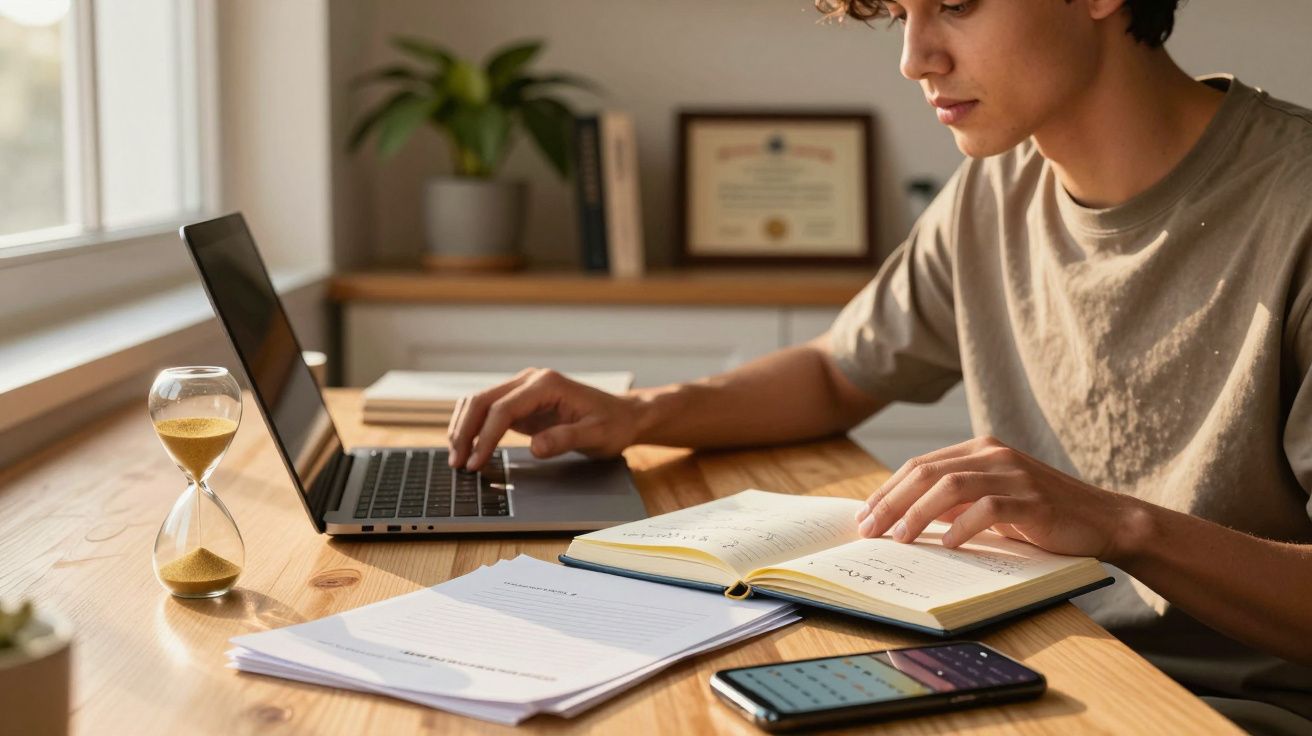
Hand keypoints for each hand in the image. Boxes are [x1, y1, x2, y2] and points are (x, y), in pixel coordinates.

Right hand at [446, 368, 641, 469]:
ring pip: (478, 402)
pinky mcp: (520, 402)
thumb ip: (566, 439)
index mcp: (546, 384)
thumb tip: (535, 448)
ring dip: (463, 427)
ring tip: (456, 458)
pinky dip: (472, 427)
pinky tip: (467, 447)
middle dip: (464, 431)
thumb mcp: (597, 435)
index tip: (476, 463)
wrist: (624, 416)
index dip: (485, 437)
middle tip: (457, 464)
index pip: (503, 409)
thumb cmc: (613, 425)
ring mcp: (523, 389)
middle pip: (482, 400)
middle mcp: (530, 381)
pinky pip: (487, 410)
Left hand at [854, 436, 1145, 561]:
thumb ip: (953, 501)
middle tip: (869, 530)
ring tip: (899, 538)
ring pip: (951, 486)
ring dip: (918, 513)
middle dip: (892, 502)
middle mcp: (994, 454)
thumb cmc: (1040, 516)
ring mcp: (1014, 474)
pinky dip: (963, 526)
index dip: (888, 490)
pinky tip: (946, 544)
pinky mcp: (1033, 499)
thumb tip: (901, 517)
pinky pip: (989, 509)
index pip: (920, 466)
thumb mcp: (990, 503)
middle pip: (927, 473)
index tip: (864, 516)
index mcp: (980, 449)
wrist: (1103, 520)